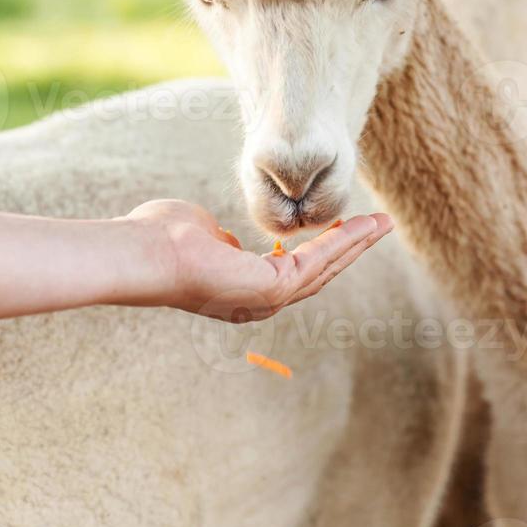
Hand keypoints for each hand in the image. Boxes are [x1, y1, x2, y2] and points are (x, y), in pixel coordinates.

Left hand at [124, 200, 393, 320]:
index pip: (292, 270)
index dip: (322, 249)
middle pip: (317, 273)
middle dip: (350, 248)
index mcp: (241, 289)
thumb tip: (225, 239)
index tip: (343, 228)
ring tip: (381, 224)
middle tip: (379, 226)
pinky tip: (361, 225)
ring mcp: (265, 299)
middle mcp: (258, 302)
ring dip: (354, 245)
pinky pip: (314, 261)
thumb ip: (218, 237)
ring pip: (322, 269)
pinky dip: (340, 242)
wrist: (145, 252)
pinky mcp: (270, 289)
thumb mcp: (200, 231)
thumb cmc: (159, 238)